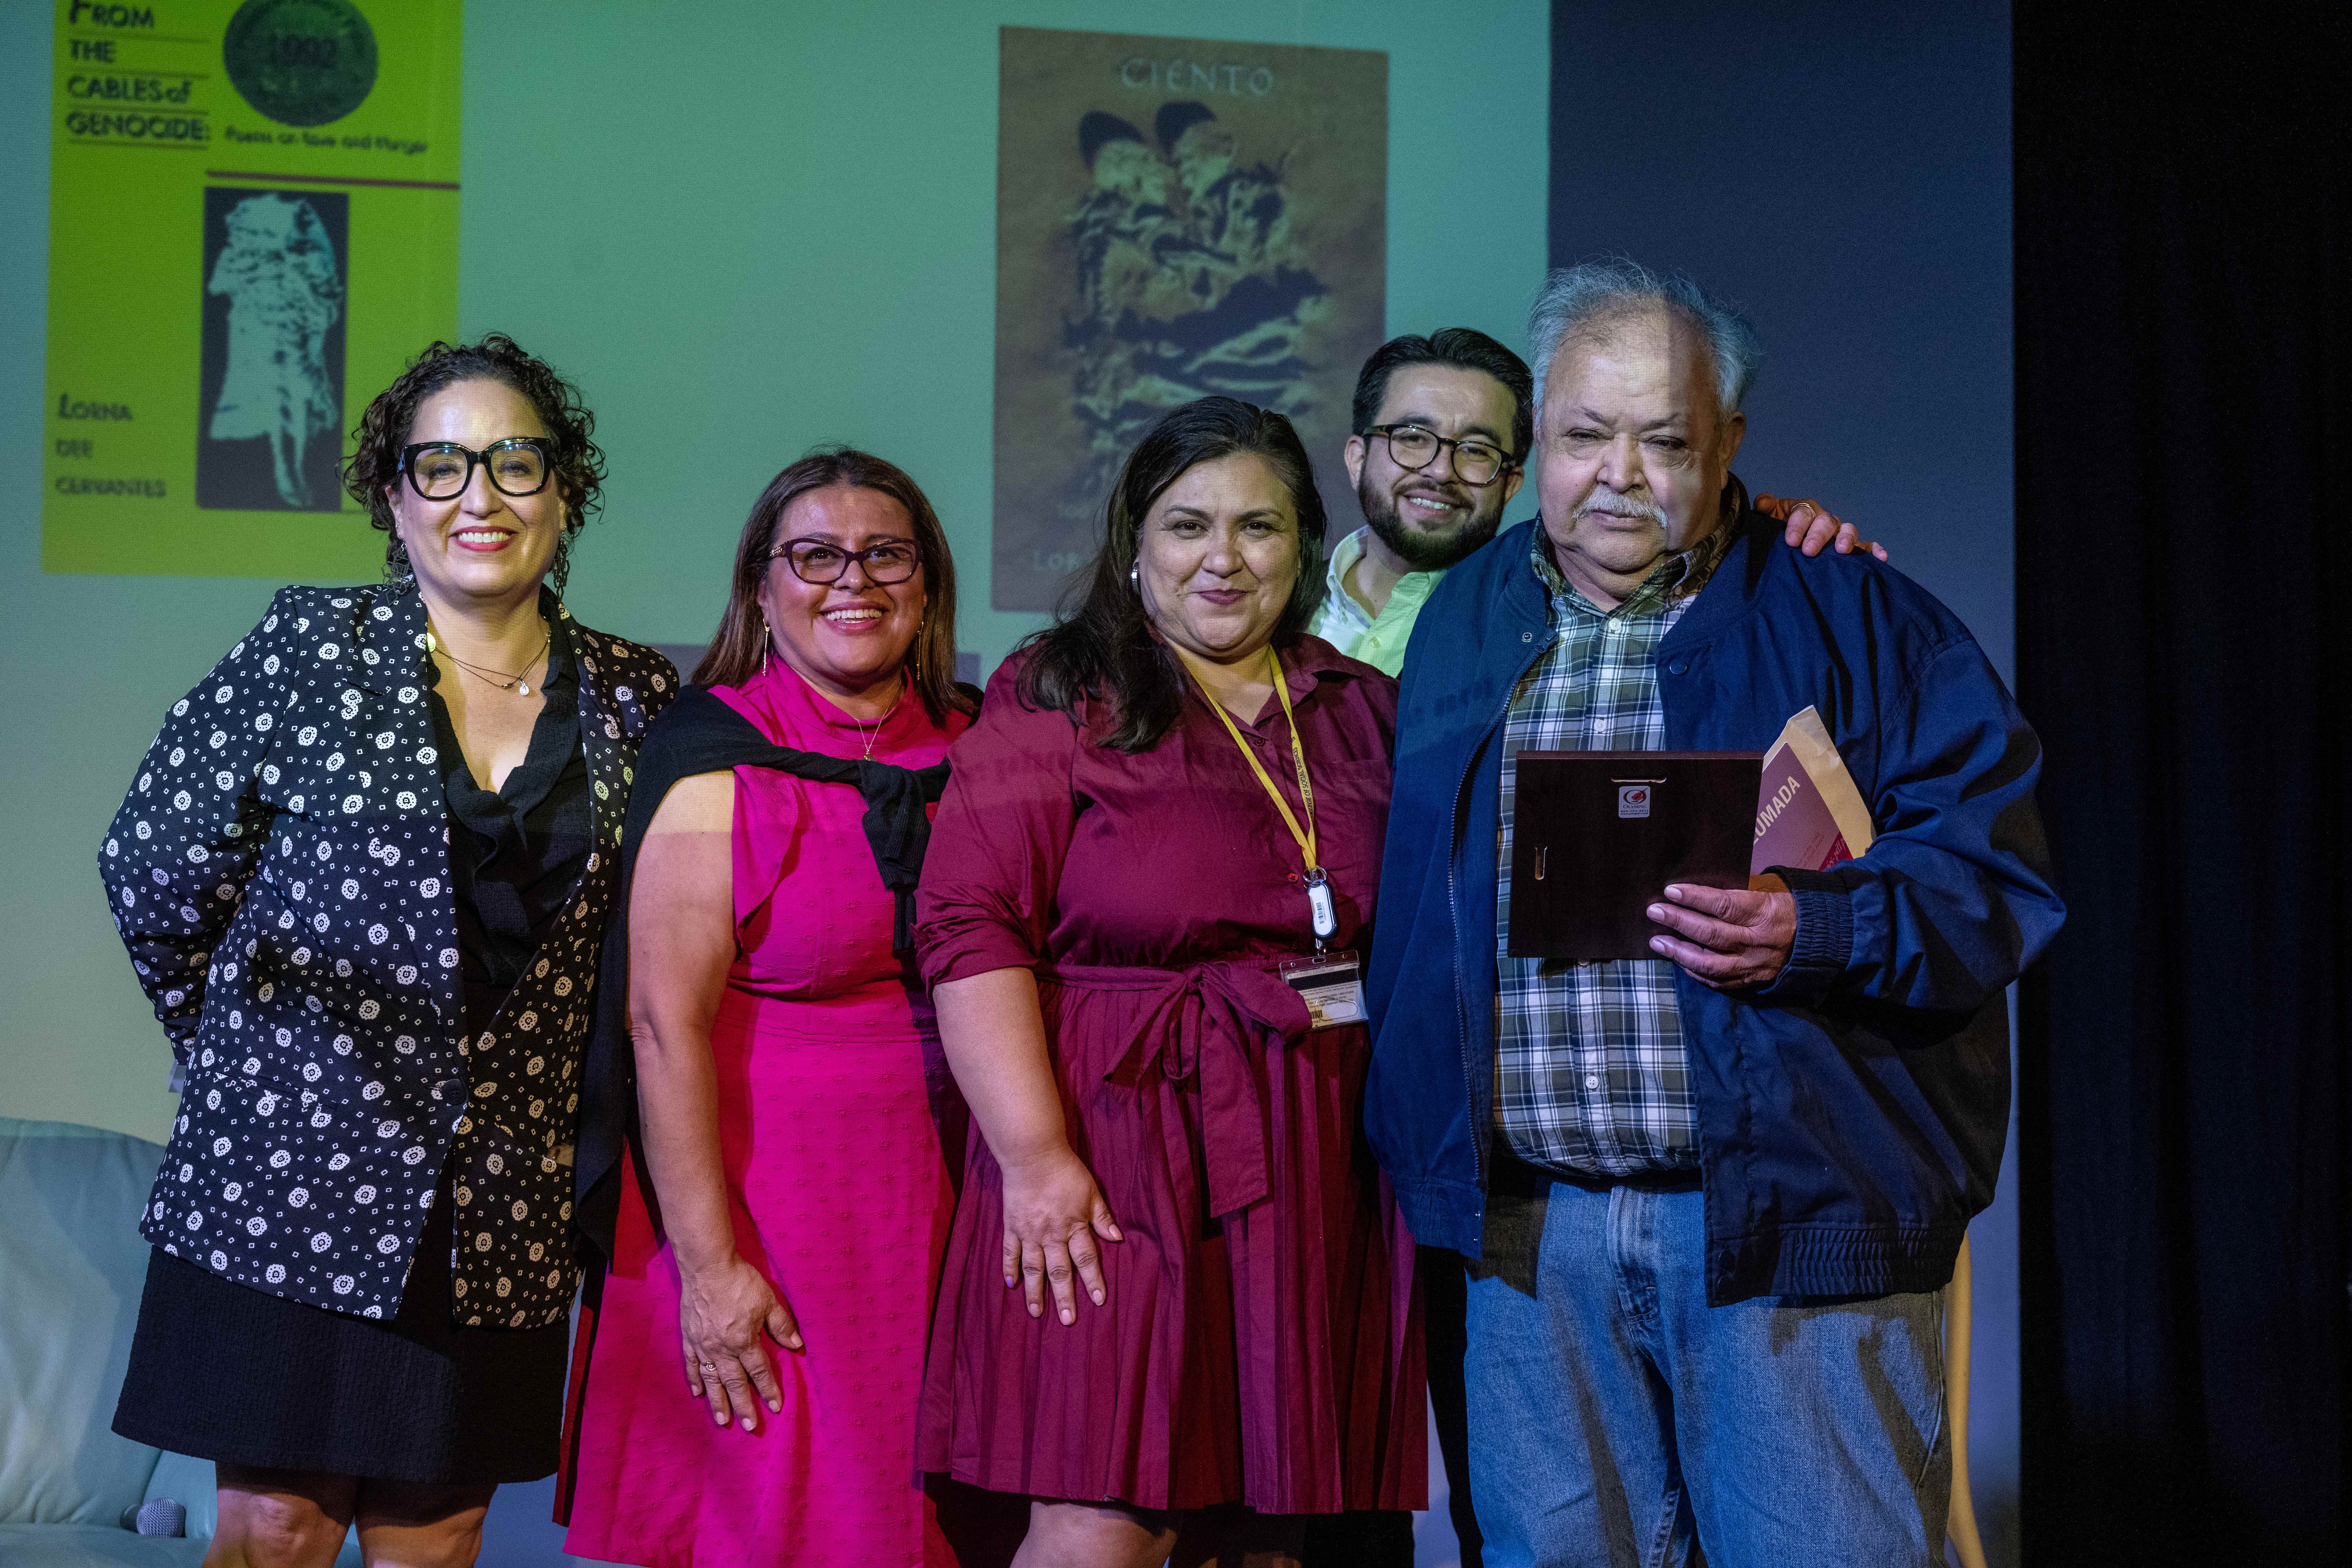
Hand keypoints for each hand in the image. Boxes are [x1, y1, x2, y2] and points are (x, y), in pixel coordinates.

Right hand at [679, 1254, 800, 1432]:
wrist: (707, 1267)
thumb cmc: (741, 1282)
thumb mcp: (768, 1300)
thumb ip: (781, 1325)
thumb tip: (797, 1345)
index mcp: (744, 1340)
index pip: (759, 1371)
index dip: (769, 1390)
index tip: (775, 1407)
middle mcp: (722, 1349)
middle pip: (735, 1383)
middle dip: (743, 1406)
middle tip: (750, 1426)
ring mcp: (703, 1345)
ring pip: (711, 1380)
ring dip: (718, 1402)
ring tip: (723, 1421)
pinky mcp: (689, 1338)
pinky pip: (691, 1365)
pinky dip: (695, 1381)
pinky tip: (698, 1394)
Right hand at [999, 1143, 1121, 1324]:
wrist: (1033, 1154)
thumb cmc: (1066, 1171)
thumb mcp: (1091, 1191)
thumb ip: (1102, 1217)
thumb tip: (1118, 1238)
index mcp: (1074, 1225)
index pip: (1086, 1259)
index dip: (1093, 1280)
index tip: (1099, 1300)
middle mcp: (1052, 1234)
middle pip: (1060, 1270)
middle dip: (1065, 1296)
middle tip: (1068, 1321)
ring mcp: (1029, 1232)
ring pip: (1034, 1268)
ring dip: (1036, 1292)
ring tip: (1037, 1314)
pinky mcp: (1012, 1226)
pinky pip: (1010, 1252)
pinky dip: (1010, 1268)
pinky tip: (1011, 1285)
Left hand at [1647, 878, 1796, 989]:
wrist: (1817, 941)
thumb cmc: (1787, 908)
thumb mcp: (1769, 892)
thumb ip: (1737, 892)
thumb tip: (1697, 888)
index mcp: (1764, 913)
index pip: (1724, 905)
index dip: (1695, 898)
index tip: (1670, 891)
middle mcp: (1758, 941)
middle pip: (1712, 934)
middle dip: (1679, 922)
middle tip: (1654, 912)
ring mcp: (1754, 965)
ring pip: (1711, 963)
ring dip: (1680, 952)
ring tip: (1657, 942)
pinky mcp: (1752, 981)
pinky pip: (1719, 981)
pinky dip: (1696, 971)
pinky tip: (1679, 960)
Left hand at [1755, 493, 1888, 560]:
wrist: (1786, 548)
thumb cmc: (1777, 533)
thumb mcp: (1767, 520)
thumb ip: (1765, 509)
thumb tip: (1763, 503)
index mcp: (1803, 510)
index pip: (1803, 512)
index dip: (1797, 525)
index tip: (1791, 542)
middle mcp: (1823, 520)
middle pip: (1826, 522)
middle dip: (1818, 536)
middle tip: (1809, 551)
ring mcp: (1838, 534)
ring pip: (1848, 530)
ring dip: (1847, 539)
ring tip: (1842, 550)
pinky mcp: (1851, 548)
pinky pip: (1866, 547)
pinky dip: (1874, 550)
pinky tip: (1881, 557)